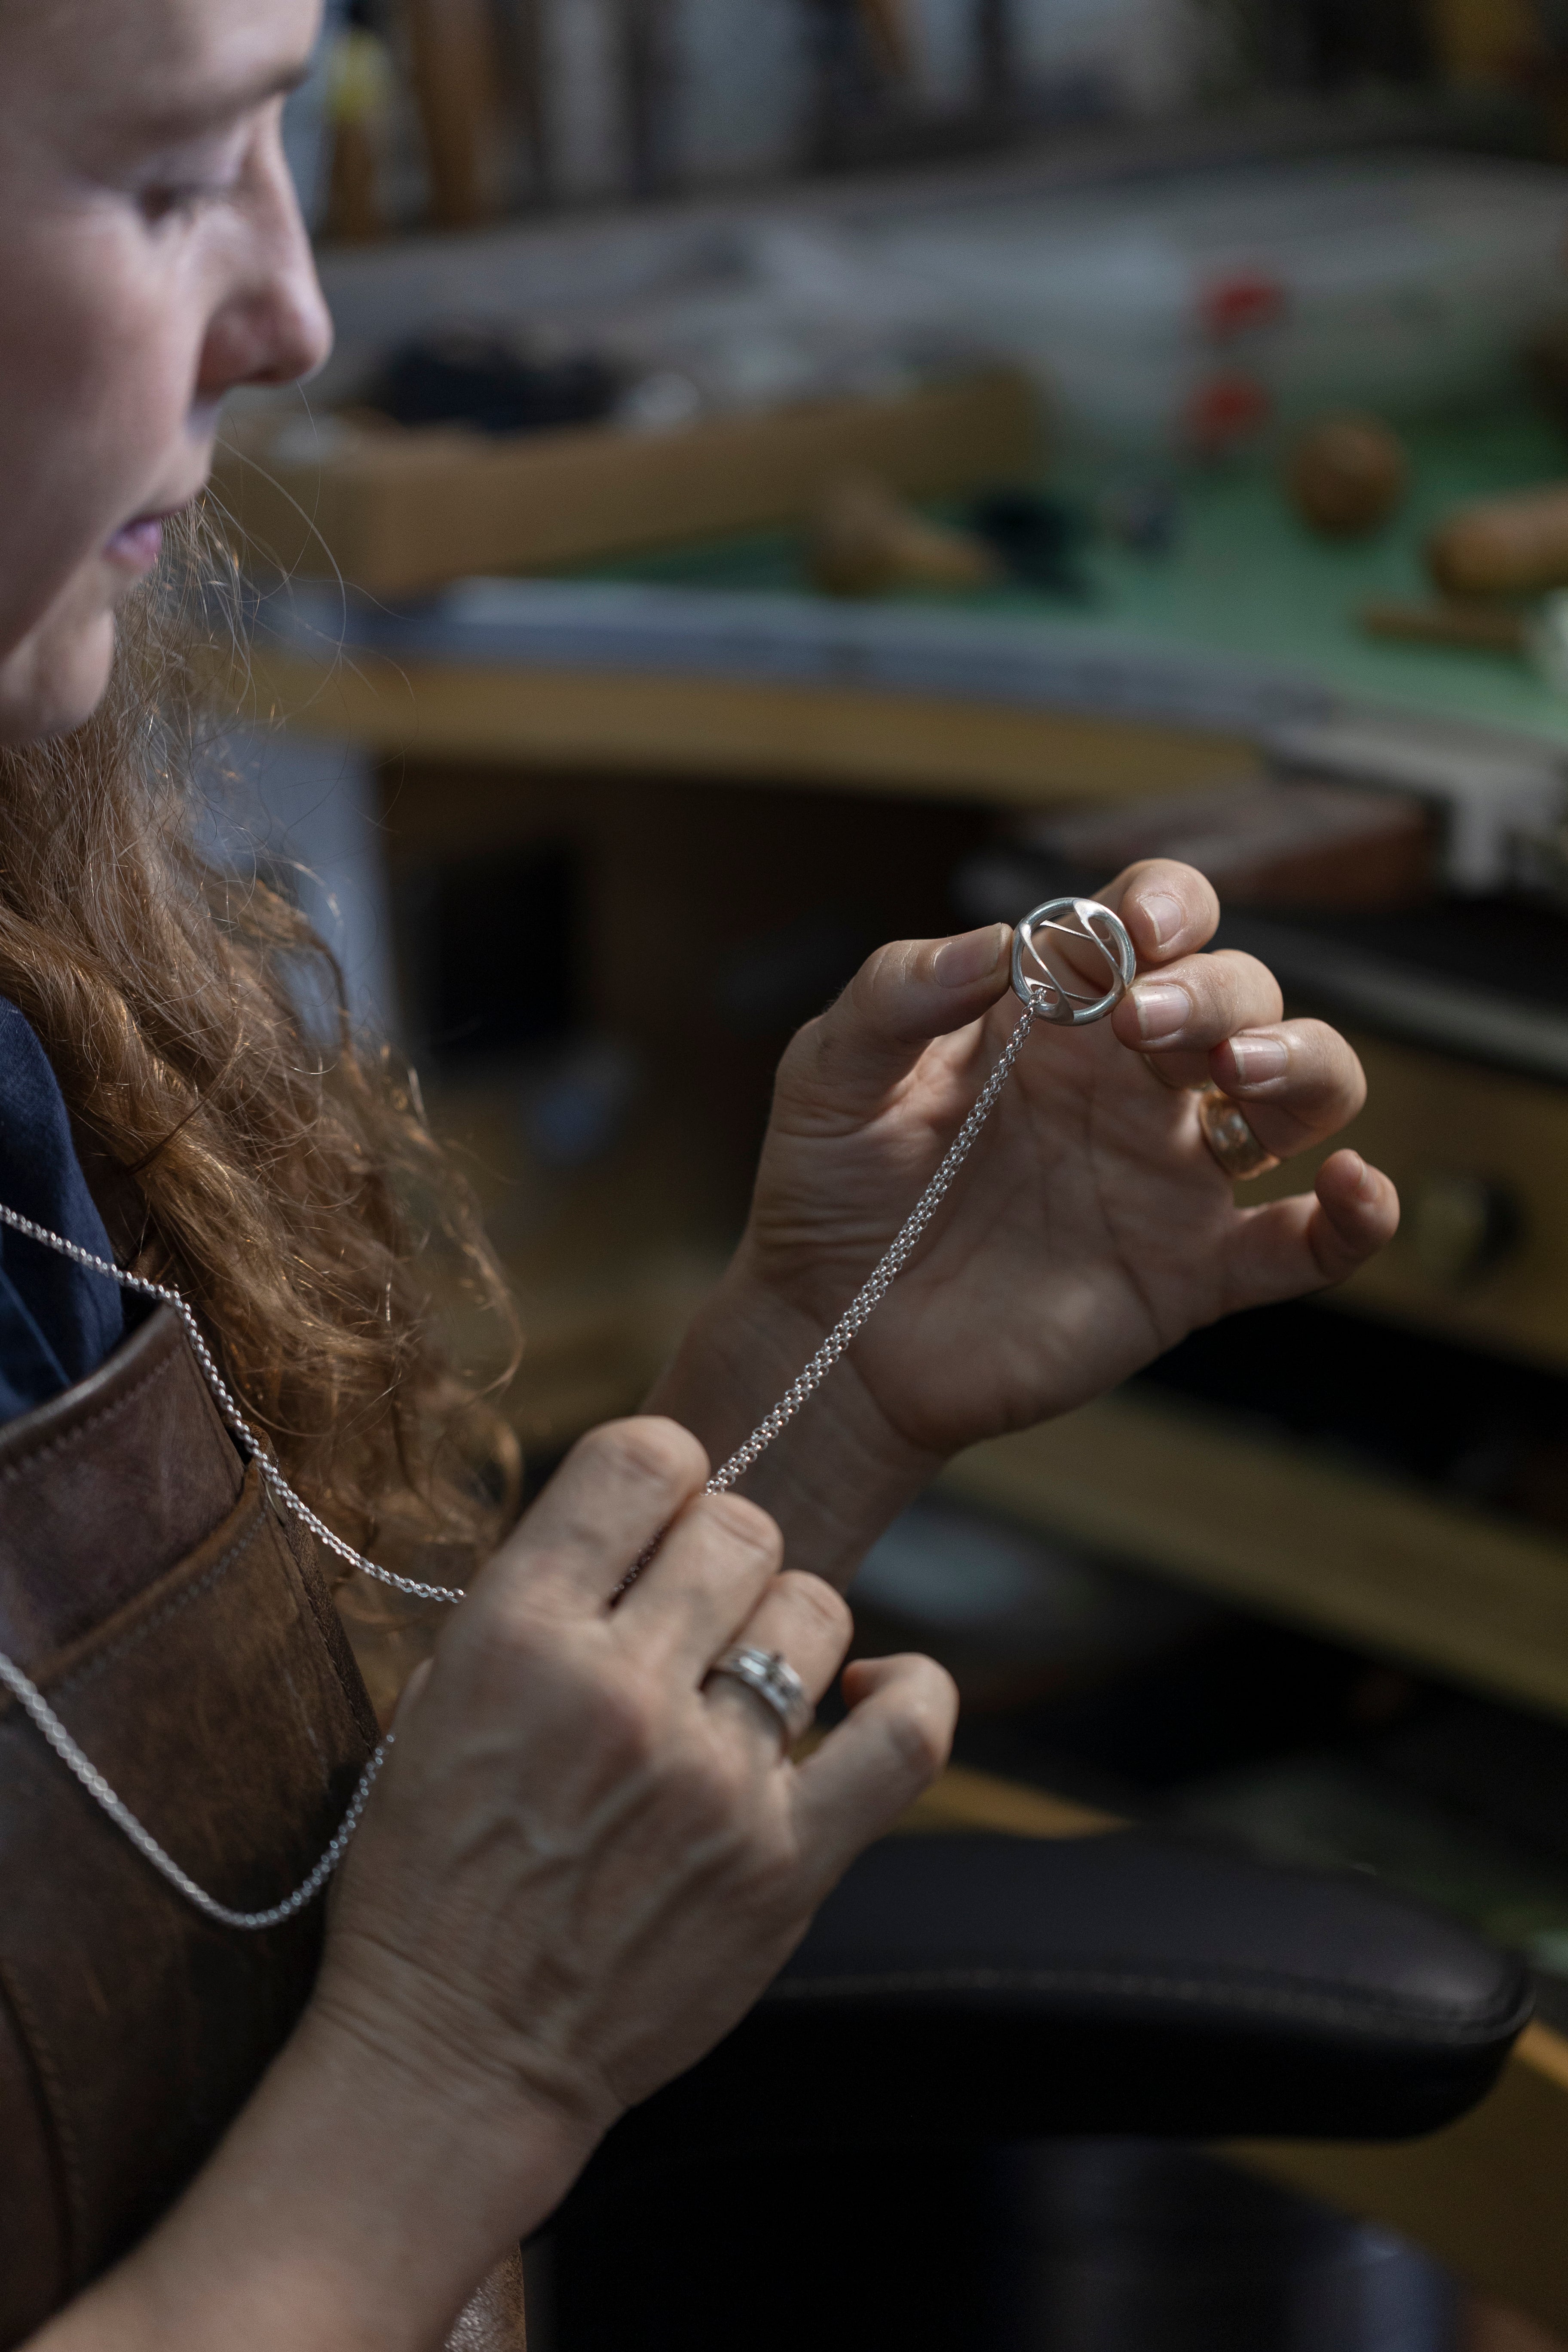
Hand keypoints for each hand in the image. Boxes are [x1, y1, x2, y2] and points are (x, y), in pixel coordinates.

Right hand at [312, 1415, 954, 2185]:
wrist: (453, 2059)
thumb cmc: (431, 1877)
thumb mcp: (439, 1703)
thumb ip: (540, 1601)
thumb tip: (640, 1523)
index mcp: (515, 1637)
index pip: (640, 1458)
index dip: (663, 1473)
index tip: (656, 1517)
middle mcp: (620, 1693)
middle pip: (740, 1527)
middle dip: (719, 1554)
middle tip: (691, 1614)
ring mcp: (714, 1780)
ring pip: (816, 1606)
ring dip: (785, 1626)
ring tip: (744, 1675)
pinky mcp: (788, 1863)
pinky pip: (908, 1731)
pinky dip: (905, 1691)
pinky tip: (862, 1692)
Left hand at [677, 860, 1394, 1499]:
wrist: (828, 1329)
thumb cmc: (828, 1190)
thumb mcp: (829, 1072)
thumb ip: (897, 992)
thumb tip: (998, 944)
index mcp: (1058, 1017)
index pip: (1155, 922)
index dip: (1166, 905)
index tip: (1134, 931)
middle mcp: (1133, 1082)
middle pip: (1241, 993)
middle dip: (1215, 988)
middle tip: (1141, 1026)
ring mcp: (1170, 1176)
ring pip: (1305, 1093)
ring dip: (1304, 1062)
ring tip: (1239, 1069)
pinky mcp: (1188, 1274)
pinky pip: (1306, 1246)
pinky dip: (1357, 1218)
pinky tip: (1354, 1189)